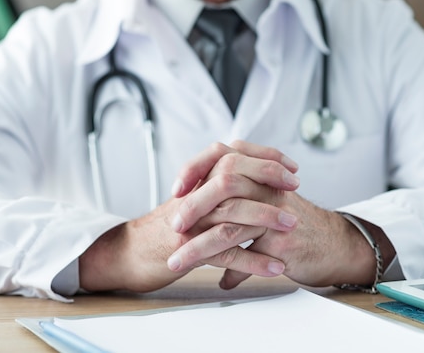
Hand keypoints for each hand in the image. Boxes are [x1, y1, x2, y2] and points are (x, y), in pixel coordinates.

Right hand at [79, 142, 300, 292]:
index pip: (233, 156)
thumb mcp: (191, 200)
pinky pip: (225, 253)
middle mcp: (193, 196)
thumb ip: (217, 188)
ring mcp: (190, 222)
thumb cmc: (165, 228)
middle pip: (233, 176)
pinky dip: (252, 261)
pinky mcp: (187, 249)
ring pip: (231, 212)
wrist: (129, 252)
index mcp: (196, 182)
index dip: (264, 158)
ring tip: (291, 225)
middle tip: (294, 188)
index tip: (290, 166)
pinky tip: (273, 267)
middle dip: (268, 179)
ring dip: (266, 218)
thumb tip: (252, 180)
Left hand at [168, 140, 394, 288]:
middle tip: (174, 226)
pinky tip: (223, 282)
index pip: (222, 155)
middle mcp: (268, 188)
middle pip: (224, 184)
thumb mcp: (264, 199)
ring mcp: (276, 214)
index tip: (175, 190)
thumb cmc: (294, 221)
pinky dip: (234, 272)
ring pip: (231, 227)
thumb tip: (196, 199)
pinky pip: (250, 258)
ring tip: (179, 262)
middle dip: (193, 206)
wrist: (335, 243)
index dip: (195, 169)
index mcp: (259, 173)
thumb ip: (235, 192)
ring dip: (200, 248)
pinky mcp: (284, 242)